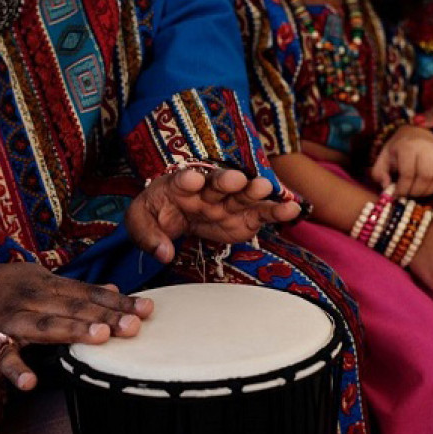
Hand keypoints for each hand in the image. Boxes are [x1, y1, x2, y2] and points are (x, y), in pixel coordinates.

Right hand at [0, 263, 153, 390]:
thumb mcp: (38, 277)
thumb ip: (75, 287)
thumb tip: (113, 289)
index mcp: (47, 284)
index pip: (89, 293)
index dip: (118, 301)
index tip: (148, 308)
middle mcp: (33, 297)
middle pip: (74, 307)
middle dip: (105, 315)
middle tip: (135, 325)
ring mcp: (9, 318)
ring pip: (44, 324)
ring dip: (72, 330)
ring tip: (100, 337)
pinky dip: (13, 368)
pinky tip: (30, 382)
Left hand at [126, 166, 300, 263]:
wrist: (174, 214)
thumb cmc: (157, 213)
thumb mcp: (140, 223)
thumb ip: (149, 237)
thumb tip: (164, 254)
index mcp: (178, 186)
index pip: (182, 180)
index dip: (188, 180)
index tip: (193, 179)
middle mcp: (206, 190)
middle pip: (217, 184)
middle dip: (225, 181)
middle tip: (234, 179)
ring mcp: (227, 202)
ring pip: (242, 195)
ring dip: (253, 191)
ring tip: (265, 188)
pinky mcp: (244, 217)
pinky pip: (262, 213)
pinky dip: (276, 211)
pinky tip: (291, 208)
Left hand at [371, 124, 432, 196]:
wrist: (415, 137)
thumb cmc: (398, 152)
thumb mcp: (383, 159)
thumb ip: (379, 173)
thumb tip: (386, 186)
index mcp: (408, 147)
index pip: (408, 174)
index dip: (402, 189)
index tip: (397, 195)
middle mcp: (428, 147)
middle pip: (426, 178)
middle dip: (415, 192)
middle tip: (408, 195)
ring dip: (428, 192)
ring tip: (418, 191)